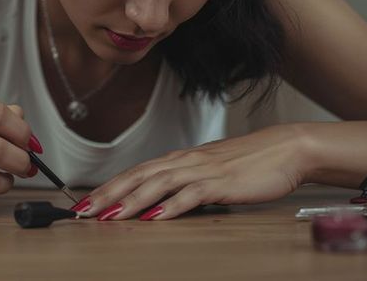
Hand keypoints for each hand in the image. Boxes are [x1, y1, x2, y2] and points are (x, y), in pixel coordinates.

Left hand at [77, 124, 309, 220]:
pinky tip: (154, 217)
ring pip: (157, 184)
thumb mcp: (208, 171)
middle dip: (107, 194)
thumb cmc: (246, 162)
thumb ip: (184, 182)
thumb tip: (161, 200)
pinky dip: (170, 206)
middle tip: (83, 211)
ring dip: (130, 200)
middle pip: (137, 177)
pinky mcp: (221, 182)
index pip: (135, 173)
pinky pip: (191, 195)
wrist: (284, 149)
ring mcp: (202, 170)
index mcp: (179, 159)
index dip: (108, 187)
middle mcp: (184, 161)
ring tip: (108, 216)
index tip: (86, 202)